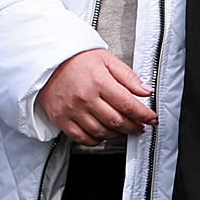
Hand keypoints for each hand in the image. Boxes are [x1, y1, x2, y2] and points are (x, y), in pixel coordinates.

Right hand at [40, 47, 157, 144]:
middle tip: (139, 126)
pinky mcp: (61, 118)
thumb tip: (145, 91)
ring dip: (117, 134)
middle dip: (133, 127)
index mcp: (99, 81)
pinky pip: (82, 138)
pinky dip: (96, 140)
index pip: (127, 104)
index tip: (151, 118)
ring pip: (101, 132)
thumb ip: (128, 77)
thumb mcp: (107, 60)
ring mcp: (72, 110)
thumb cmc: (77, 59)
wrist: (48, 60)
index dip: (143, 115)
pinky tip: (103, 134)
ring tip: (123, 129)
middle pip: (116, 121)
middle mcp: (85, 97)